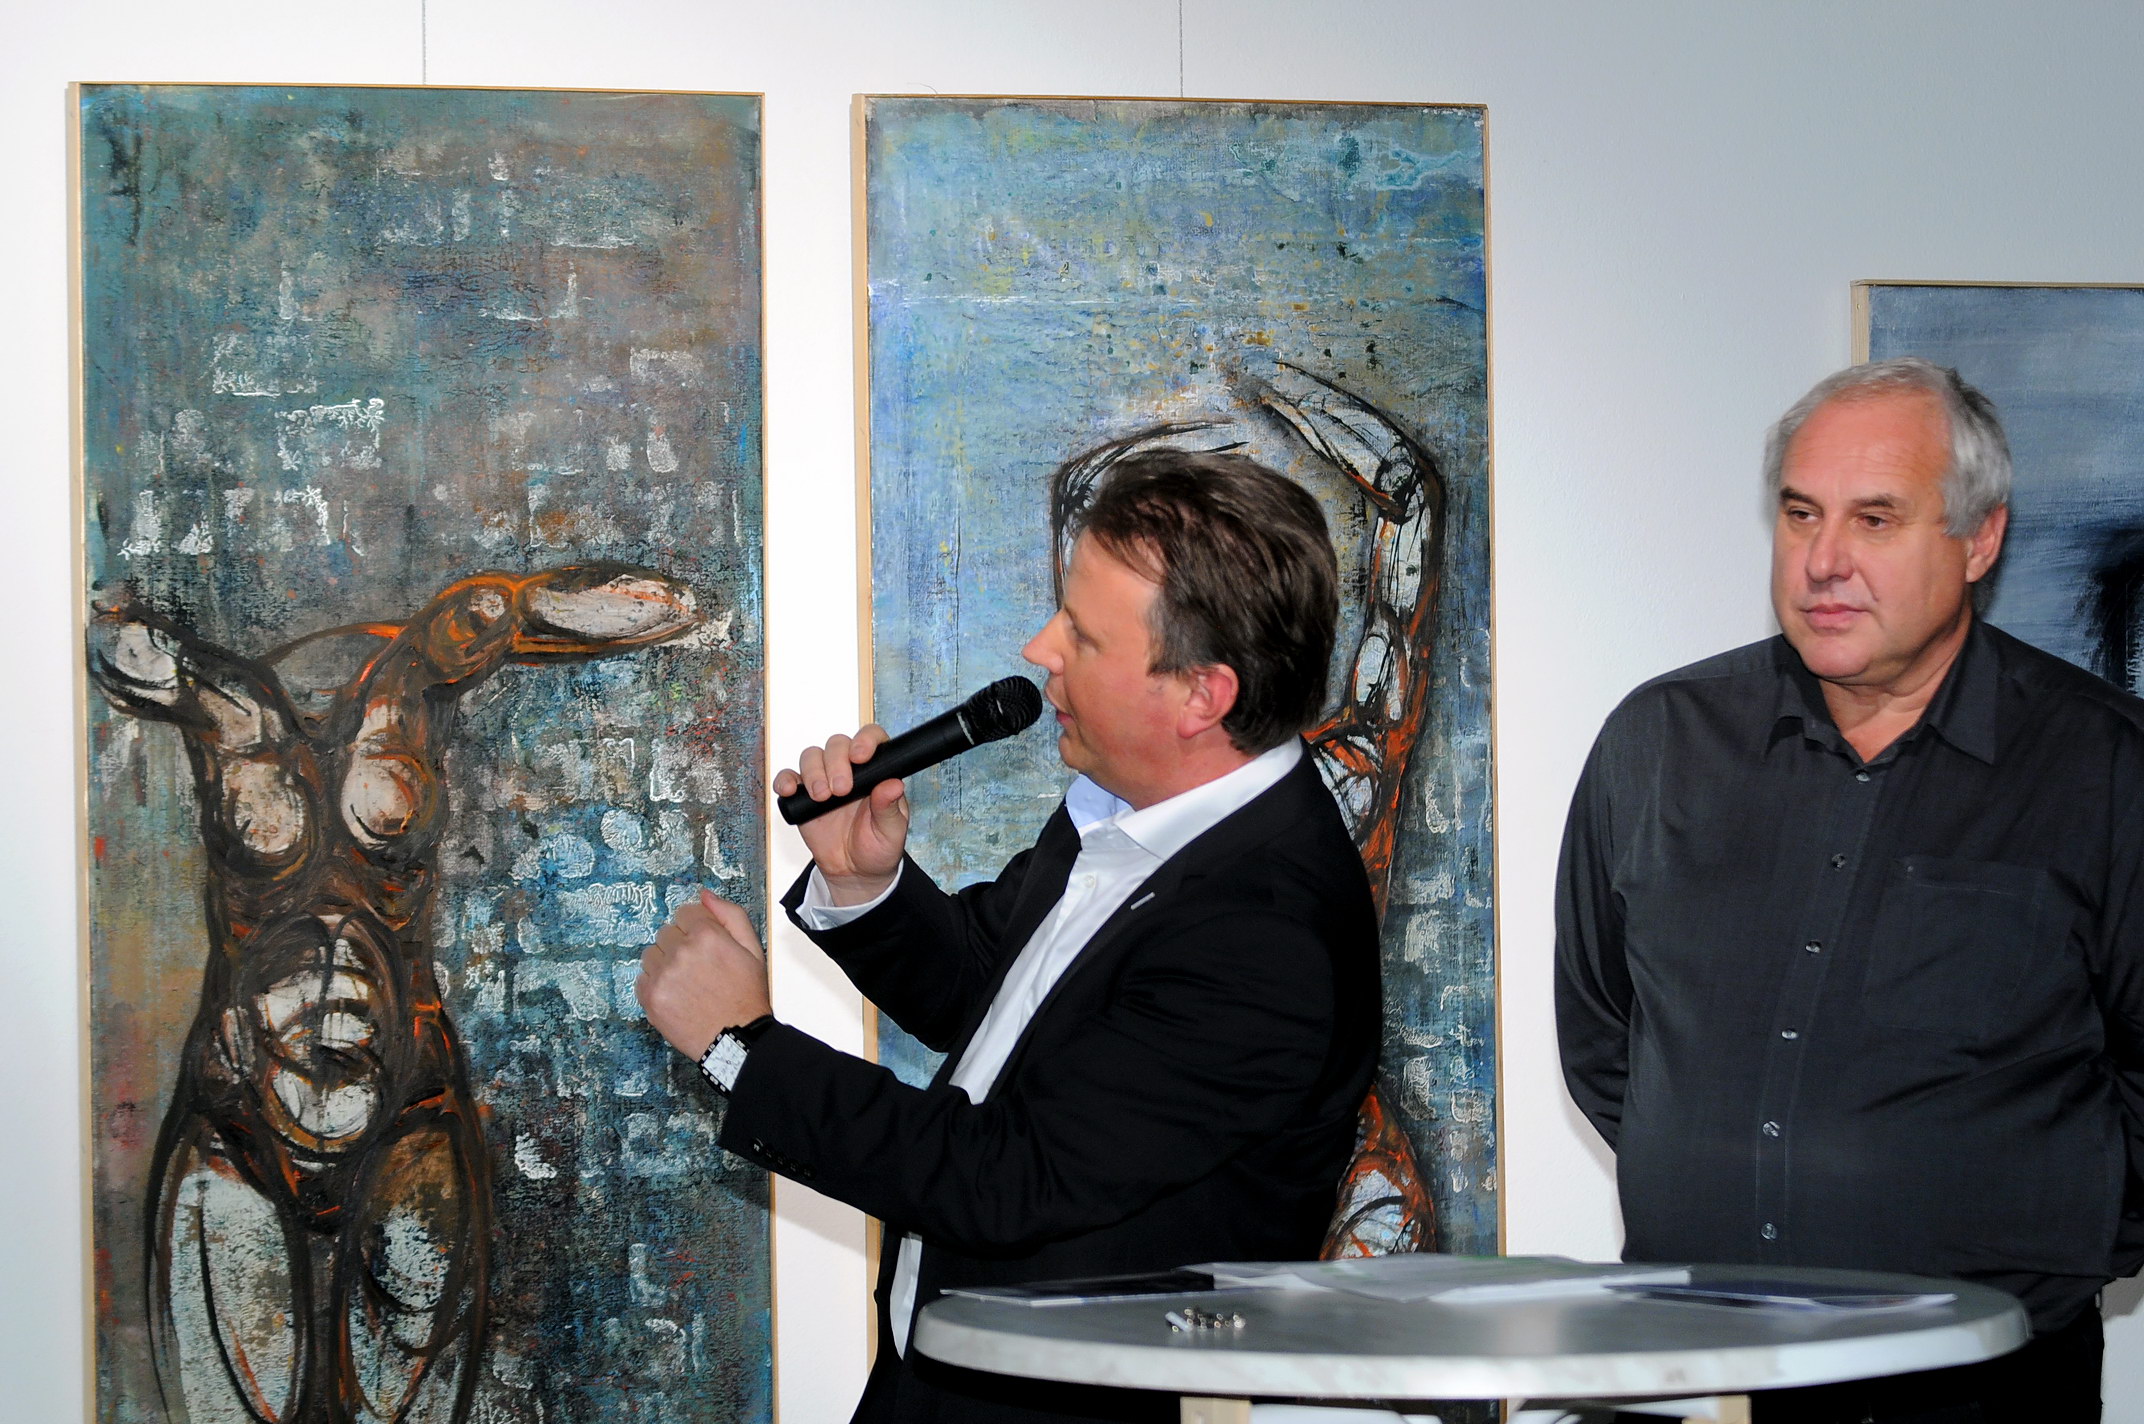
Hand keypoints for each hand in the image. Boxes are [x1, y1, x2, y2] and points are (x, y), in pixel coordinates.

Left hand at [636, 891, 773, 1060]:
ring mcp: (662, 976)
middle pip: (666, 932)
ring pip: (651, 954)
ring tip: (686, 983)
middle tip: (698, 968)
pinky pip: (642, 978)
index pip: (685, 913)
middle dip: (681, 945)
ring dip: (665, 963)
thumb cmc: (747, 995)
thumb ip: (730, 915)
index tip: (706, 946)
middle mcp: (681, 951)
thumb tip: (704, 895)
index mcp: (707, 935)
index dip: (697, 929)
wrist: (737, 1040)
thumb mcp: (753, 949)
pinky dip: (656, 984)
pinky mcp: (650, 998)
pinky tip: (676, 996)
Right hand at [772, 724, 908, 902]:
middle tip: (840, 790)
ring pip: (812, 756)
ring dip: (813, 773)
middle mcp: (849, 770)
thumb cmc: (878, 846)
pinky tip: (790, 791)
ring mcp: (824, 780)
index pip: (872, 740)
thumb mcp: (892, 831)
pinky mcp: (803, 796)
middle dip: (836, 763)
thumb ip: (890, 808)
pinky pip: (789, 778)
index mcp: (875, 772)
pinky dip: (785, 780)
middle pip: (837, 745)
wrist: (854, 872)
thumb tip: (894, 785)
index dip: (865, 740)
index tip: (860, 756)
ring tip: (822, 798)